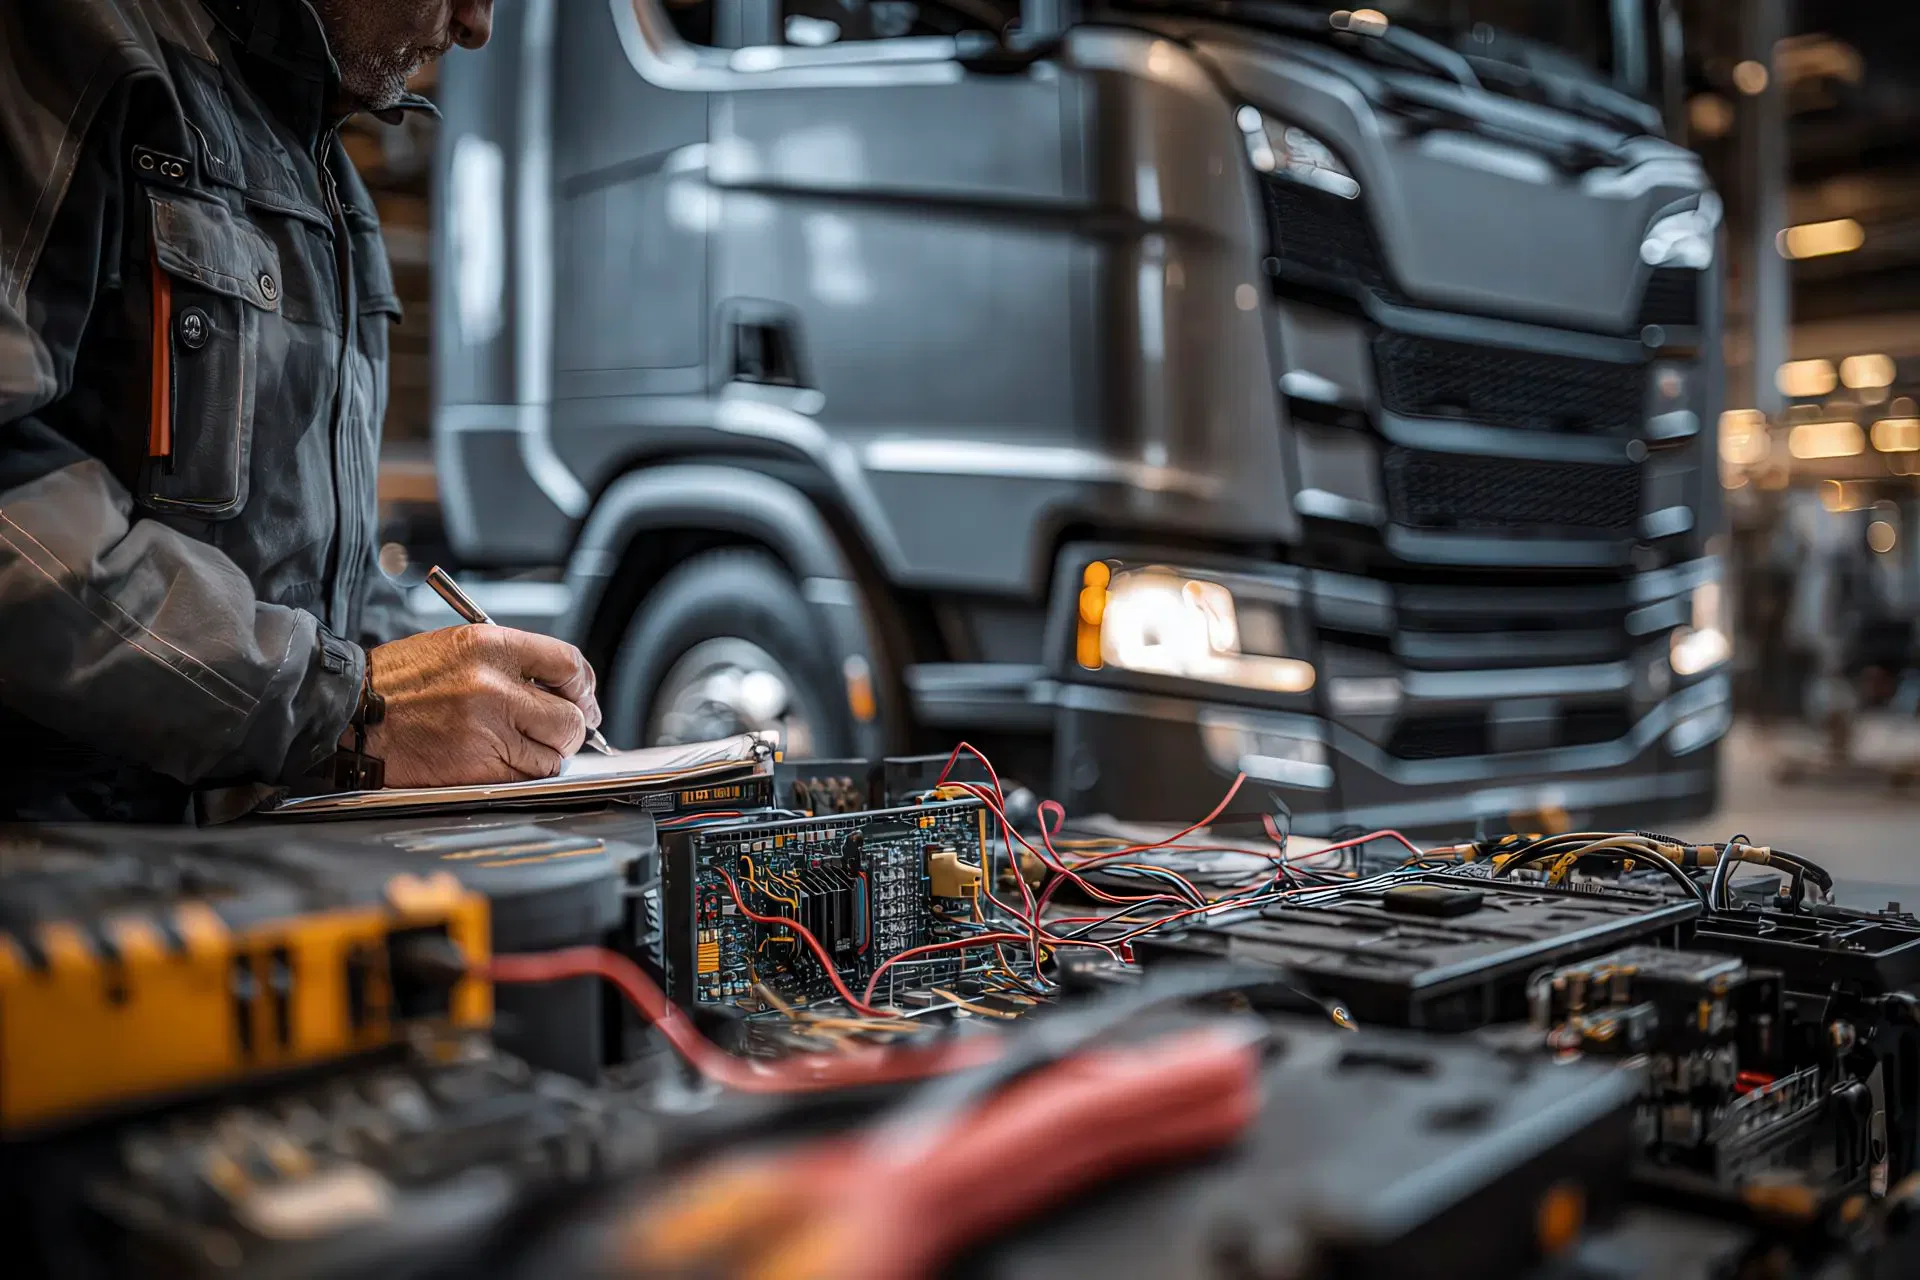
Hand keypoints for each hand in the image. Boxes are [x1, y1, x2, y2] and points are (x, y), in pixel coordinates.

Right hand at [351, 626, 603, 786]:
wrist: (350, 713)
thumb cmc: (400, 682)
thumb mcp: (457, 647)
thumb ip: (511, 663)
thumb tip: (561, 690)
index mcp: (490, 646)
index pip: (567, 663)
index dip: (582, 686)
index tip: (581, 698)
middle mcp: (494, 687)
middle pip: (569, 718)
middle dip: (568, 729)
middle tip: (556, 732)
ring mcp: (487, 730)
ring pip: (552, 756)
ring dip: (544, 756)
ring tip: (516, 745)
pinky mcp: (476, 767)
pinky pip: (525, 778)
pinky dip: (521, 775)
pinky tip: (497, 760)